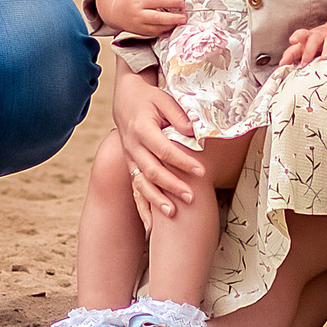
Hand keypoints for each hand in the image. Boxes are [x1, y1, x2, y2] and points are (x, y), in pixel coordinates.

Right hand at [96, 0, 186, 37]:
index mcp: (139, 0)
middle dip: (173, 18)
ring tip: (181, 21)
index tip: (182, 3)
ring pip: (157, 27)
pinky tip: (172, 25)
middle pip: (158, 17)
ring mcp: (139, 25)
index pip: (158, 1)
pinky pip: (155, 33)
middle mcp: (138, 14)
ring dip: (171, 25)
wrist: (117, 12)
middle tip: (184, 17)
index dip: (172, 2)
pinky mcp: (141, 33)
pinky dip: (165, 30)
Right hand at [111, 67, 203, 219]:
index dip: (182, 161)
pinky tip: (151, 227)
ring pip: (141, 184)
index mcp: (142, 129)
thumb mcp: (163, 99)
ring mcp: (130, 159)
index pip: (164, 149)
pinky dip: (142, 209)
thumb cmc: (149, 98)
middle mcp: (133, 147)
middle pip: (152, 170)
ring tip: (172, 214)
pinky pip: (135, 191)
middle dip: (172, 185)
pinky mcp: (130, 167)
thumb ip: (178, 115)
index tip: (201, 171)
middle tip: (191, 198)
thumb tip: (194, 132)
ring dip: (156, 200)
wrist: (125, 99)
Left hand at [278, 2, 326, 66]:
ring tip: (325, 59)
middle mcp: (321, 35)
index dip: (296, 37)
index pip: (301, 34)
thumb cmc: (317, 42)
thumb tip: (281, 65)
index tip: (292, 41)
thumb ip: (292, 54)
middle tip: (305, 63)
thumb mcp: (305, 46)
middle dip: (309, 51)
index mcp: (309, 37)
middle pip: (314, 39)